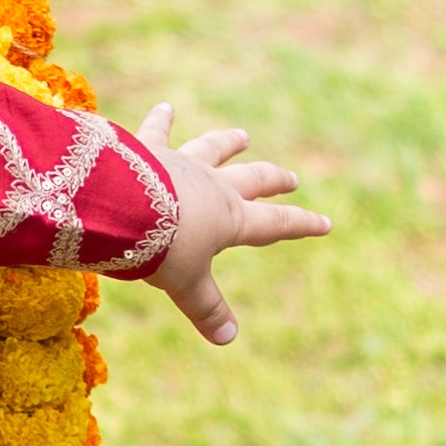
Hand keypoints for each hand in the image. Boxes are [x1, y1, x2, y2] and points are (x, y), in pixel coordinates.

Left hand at [139, 104, 330, 344]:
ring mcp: (183, 164)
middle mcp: (213, 186)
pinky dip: (161, 120)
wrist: (121, 207)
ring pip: (213, 150)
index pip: (275, 224)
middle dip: (274, 181)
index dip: (301, 224)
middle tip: (291, 179)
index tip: (325, 223)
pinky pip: (157, 131)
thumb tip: (228, 338)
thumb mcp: (184, 284)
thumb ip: (206, 307)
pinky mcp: (149, 150)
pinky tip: (165, 107)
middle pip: (253, 181)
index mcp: (230, 219)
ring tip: (241, 135)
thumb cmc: (157, 249)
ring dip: (229, 144)